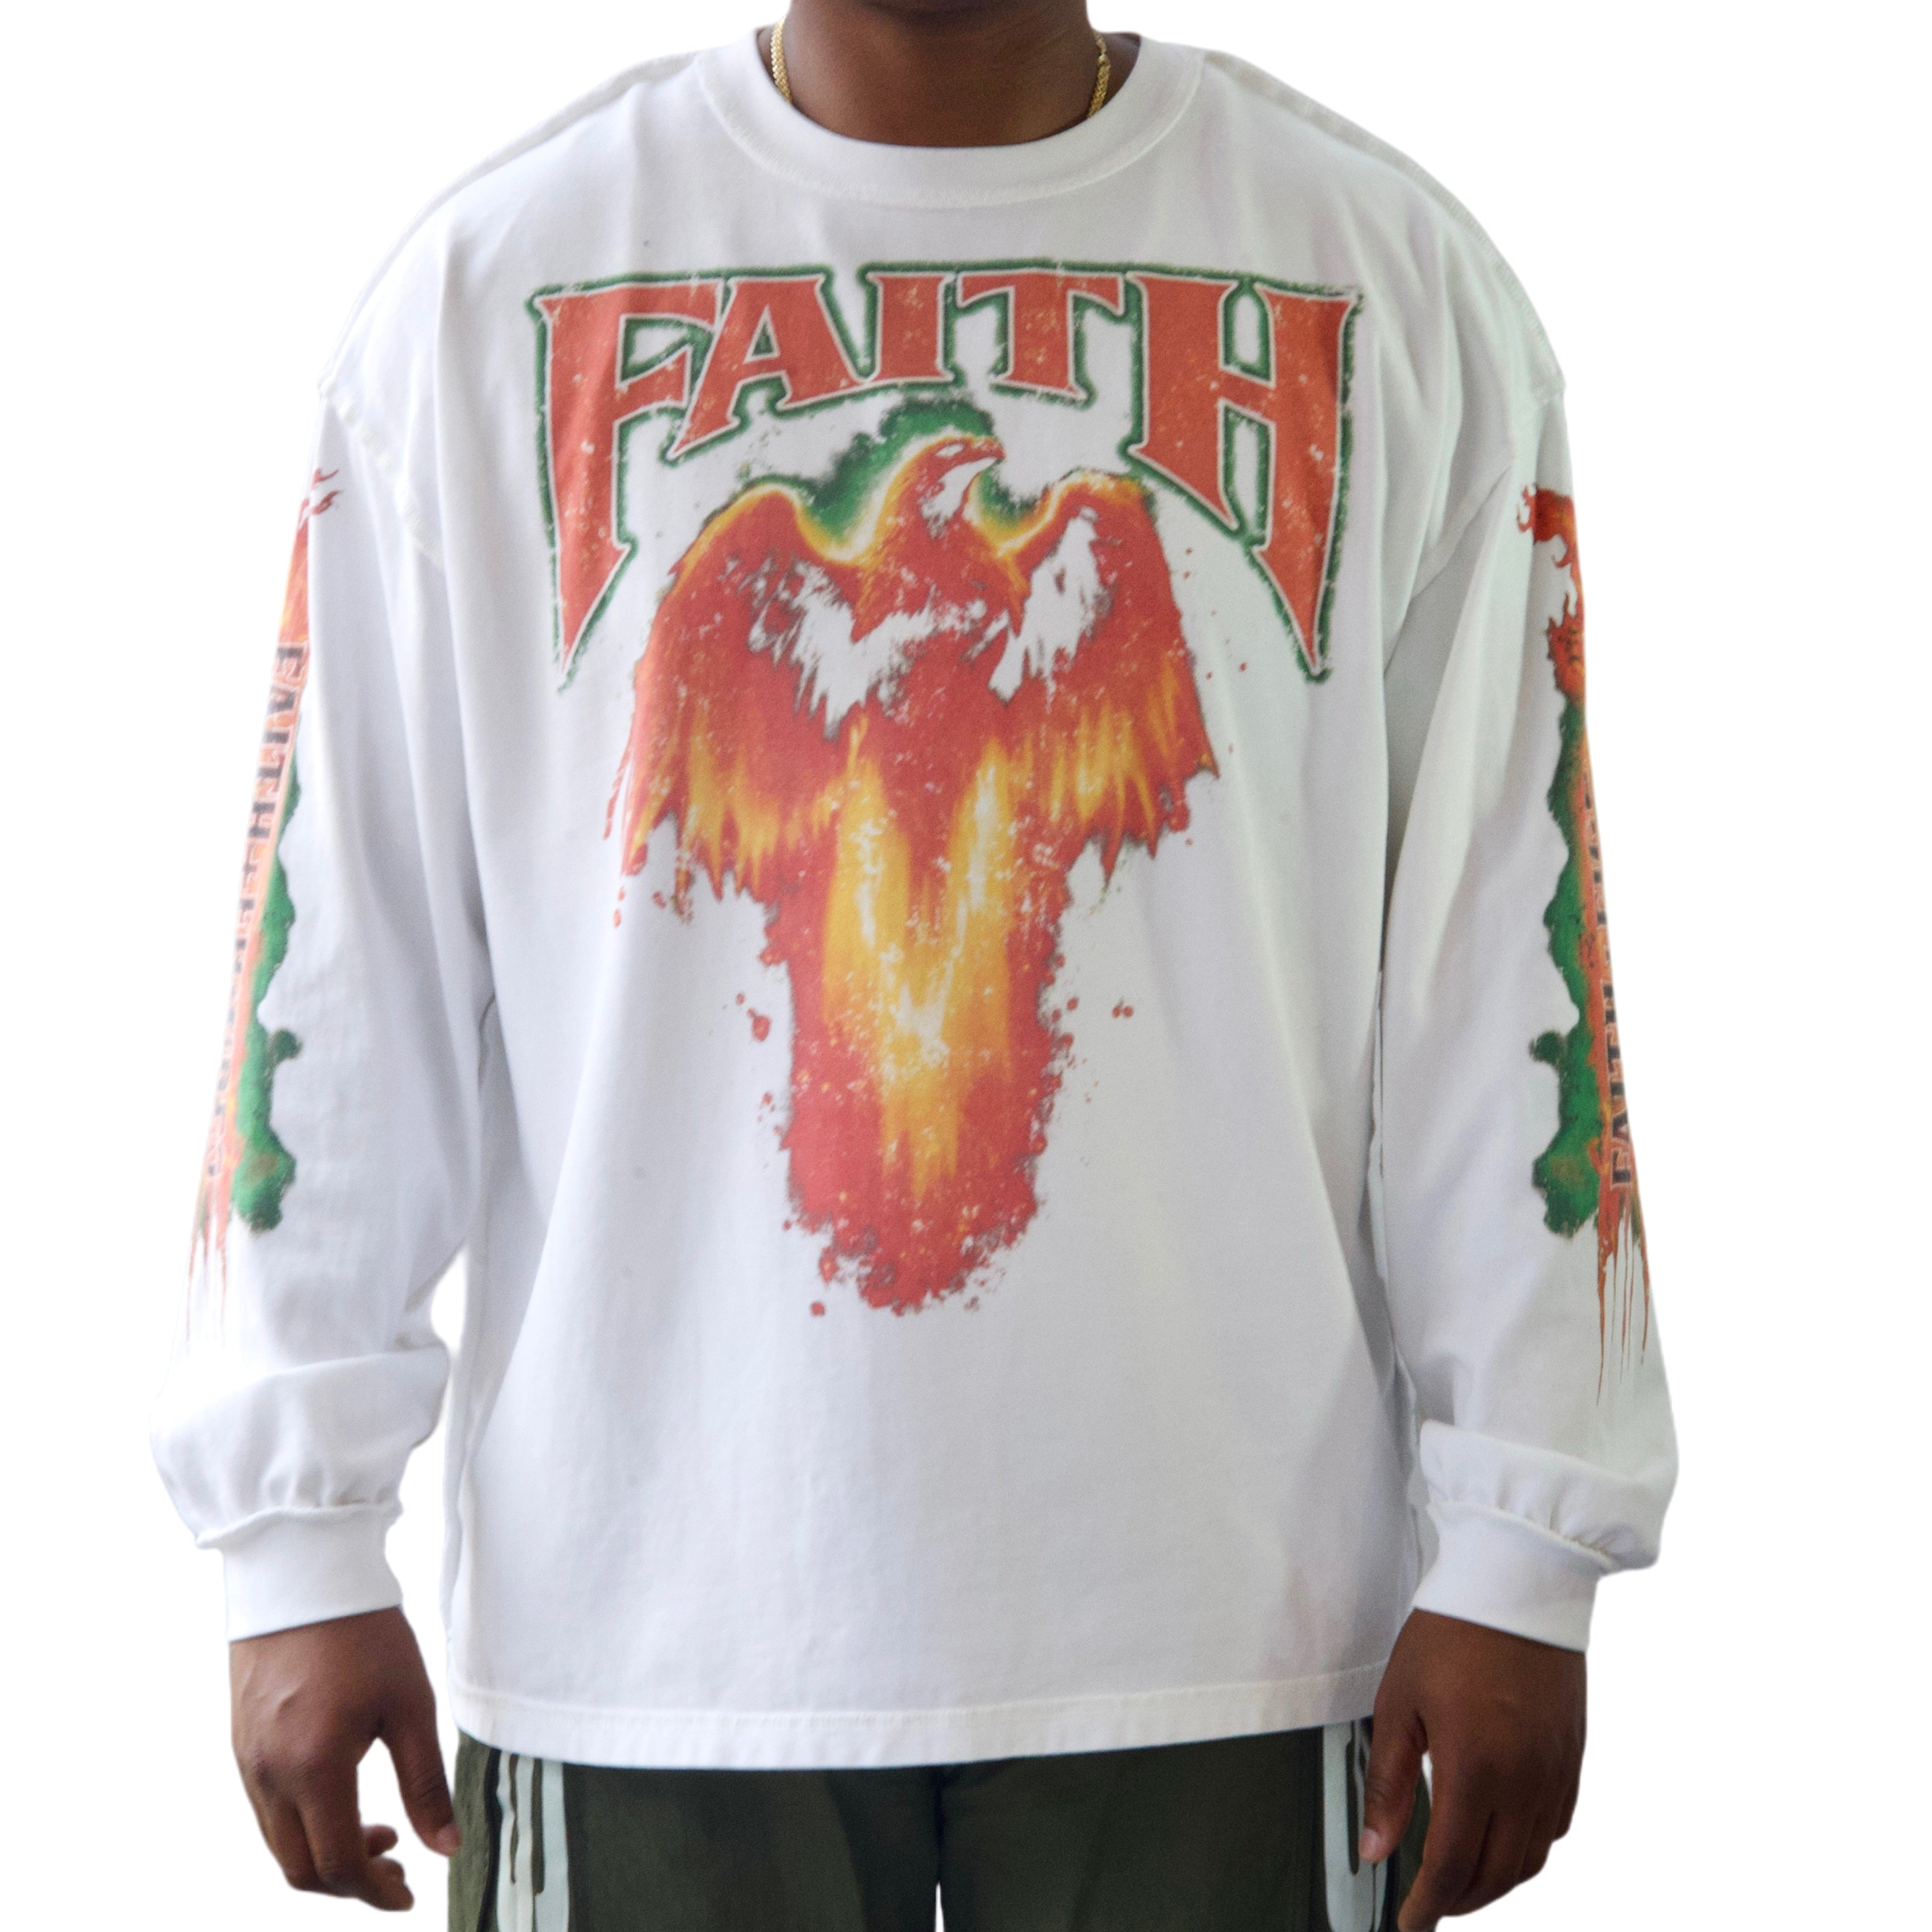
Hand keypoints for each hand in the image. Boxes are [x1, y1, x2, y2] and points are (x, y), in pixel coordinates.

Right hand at [230, 1606, 459, 1910]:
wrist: (302, 1573)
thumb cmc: (364, 1632)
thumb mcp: (410, 1703)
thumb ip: (425, 1782)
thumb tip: (446, 1848)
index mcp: (312, 1767)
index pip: (336, 1864)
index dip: (375, 1891)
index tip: (409, 1894)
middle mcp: (268, 1774)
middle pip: (299, 1867)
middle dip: (348, 1883)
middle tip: (397, 1866)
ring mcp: (247, 1761)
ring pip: (279, 1842)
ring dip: (325, 1854)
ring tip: (379, 1832)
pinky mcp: (241, 1743)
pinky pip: (266, 1809)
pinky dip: (304, 1823)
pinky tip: (341, 1798)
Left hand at [1359, 1609, 1584, 1928]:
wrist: (1517, 1583)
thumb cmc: (1451, 1633)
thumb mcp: (1399, 1702)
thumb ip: (1388, 1784)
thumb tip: (1375, 1849)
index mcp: (1475, 1768)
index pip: (1452, 1868)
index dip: (1427, 1907)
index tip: (1408, 1926)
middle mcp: (1524, 1781)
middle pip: (1495, 1875)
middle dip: (1458, 1900)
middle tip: (1427, 1903)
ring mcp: (1555, 1772)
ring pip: (1530, 1860)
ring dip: (1494, 1881)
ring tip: (1460, 1880)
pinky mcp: (1573, 1758)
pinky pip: (1555, 1828)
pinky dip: (1526, 1849)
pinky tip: (1501, 1839)